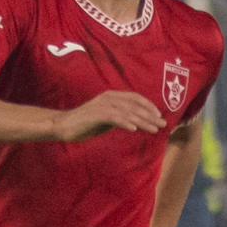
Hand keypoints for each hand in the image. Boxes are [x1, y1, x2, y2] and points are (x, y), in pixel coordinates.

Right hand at [49, 91, 165, 141]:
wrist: (63, 125)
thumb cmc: (85, 123)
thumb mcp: (106, 118)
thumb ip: (119, 116)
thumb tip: (134, 121)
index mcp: (112, 96)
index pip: (135, 98)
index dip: (148, 106)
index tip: (158, 116)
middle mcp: (109, 98)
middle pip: (135, 105)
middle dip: (150, 115)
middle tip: (163, 125)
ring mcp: (102, 106)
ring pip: (128, 112)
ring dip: (143, 121)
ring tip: (154, 129)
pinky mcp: (96, 115)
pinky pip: (114, 118)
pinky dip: (126, 123)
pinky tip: (134, 129)